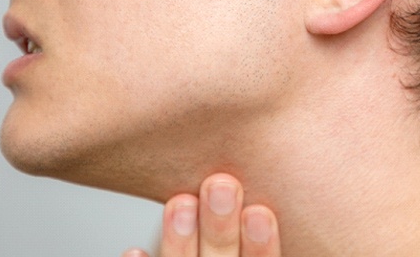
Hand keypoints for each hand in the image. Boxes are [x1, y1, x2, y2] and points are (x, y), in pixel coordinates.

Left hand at [122, 173, 280, 256]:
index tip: (260, 211)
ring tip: (179, 202)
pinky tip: (134, 251)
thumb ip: (261, 220)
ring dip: (180, 241)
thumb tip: (285, 170)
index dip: (264, 245)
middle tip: (221, 185)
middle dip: (221, 229)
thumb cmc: (237, 244)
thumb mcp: (255, 241)